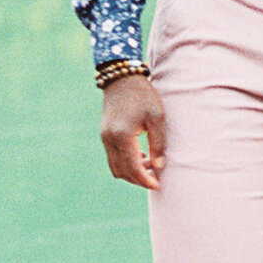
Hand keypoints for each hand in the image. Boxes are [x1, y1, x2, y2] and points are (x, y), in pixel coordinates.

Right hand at [100, 71, 166, 192]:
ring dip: (131, 172)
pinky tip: (140, 156)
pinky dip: (125, 163)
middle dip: (139, 179)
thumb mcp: (156, 117)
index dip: (146, 180)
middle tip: (156, 178)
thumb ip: (158, 143)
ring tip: (150, 166)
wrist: (121, 78)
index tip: (158, 185)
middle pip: (122, 172)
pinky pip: (113, 158)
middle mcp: (109, 140)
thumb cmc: (143, 95)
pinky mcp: (104, 135)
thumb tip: (159, 166)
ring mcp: (104, 138)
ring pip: (115, 167)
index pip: (133, 168)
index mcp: (122, 136)